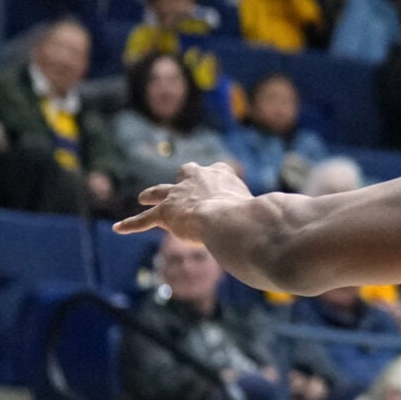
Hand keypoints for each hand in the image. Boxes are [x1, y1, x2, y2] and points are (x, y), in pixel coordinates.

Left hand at [115, 160, 254, 241]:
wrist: (228, 218)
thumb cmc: (249, 214)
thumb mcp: (259, 208)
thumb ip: (261, 212)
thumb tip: (282, 223)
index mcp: (223, 174)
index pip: (219, 171)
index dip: (218, 180)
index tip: (222, 186)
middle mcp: (198, 177)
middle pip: (187, 173)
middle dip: (183, 179)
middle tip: (180, 184)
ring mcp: (179, 193)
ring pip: (160, 192)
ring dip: (152, 194)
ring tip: (144, 197)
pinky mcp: (165, 211)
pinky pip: (144, 219)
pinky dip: (131, 224)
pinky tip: (118, 228)